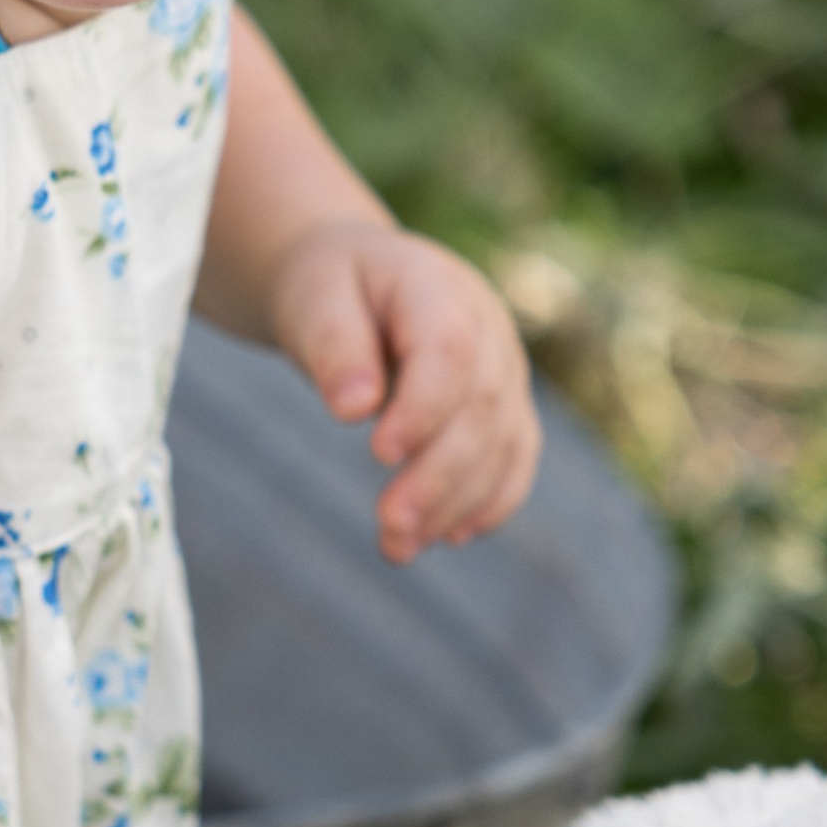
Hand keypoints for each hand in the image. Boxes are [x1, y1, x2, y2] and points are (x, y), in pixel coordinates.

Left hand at [266, 219, 538, 561]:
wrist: (353, 279)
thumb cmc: (328, 288)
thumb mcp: (312, 299)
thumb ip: (332, 344)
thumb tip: (353, 408)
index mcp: (437, 286)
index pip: (450, 351)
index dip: (424, 407)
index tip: (378, 454)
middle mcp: (487, 326)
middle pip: (482, 408)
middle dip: (439, 475)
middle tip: (388, 526)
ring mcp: (504, 367)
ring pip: (504, 443)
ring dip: (456, 502)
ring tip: (397, 547)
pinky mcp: (505, 405)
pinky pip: (514, 459)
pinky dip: (487, 503)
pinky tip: (444, 536)